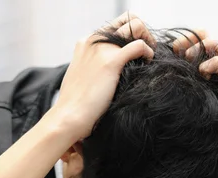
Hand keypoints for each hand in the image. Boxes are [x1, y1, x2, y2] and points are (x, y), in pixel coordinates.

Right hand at [43, 12, 154, 140]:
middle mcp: (94, 40)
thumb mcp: (84, 77)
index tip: (138, 52)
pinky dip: (148, 52)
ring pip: (136, 26)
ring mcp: (101, 49)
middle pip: (128, 20)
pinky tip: (148, 64)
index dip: (132, 35)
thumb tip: (112, 72)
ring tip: (148, 58)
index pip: (116, 25)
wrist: (69, 116)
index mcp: (86, 42)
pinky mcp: (110, 62)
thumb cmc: (77, 104)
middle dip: (143, 33)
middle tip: (147, 52)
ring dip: (148, 40)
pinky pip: (139, 46)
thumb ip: (96, 67)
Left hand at [176, 32, 217, 162]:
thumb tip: (161, 85)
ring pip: (213, 43)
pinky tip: (202, 76)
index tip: (172, 53)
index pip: (197, 38)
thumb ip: (187, 90)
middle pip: (204, 34)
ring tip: (188, 63)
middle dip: (187, 39)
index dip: (183, 40)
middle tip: (178, 54)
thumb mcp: (199, 103)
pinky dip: (208, 65)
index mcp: (211, 67)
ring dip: (197, 49)